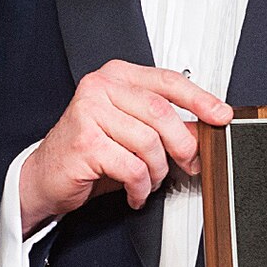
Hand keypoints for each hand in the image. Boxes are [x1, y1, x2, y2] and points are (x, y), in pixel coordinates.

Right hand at [17, 61, 232, 227]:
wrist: (45, 176)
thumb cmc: (88, 151)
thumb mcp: (130, 131)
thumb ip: (164, 125)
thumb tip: (203, 128)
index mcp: (115, 75)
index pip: (168, 81)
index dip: (200, 99)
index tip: (221, 115)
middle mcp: (100, 87)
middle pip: (162, 113)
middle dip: (183, 145)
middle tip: (188, 163)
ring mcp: (89, 112)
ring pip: (149, 143)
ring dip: (157, 171)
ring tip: (149, 180)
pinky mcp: (85, 142)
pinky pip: (132, 167)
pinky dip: (141, 187)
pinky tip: (135, 191)